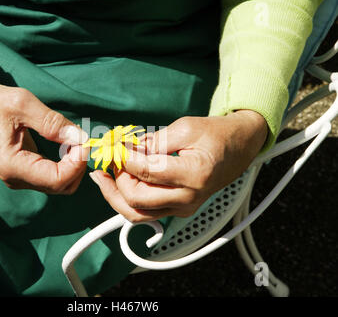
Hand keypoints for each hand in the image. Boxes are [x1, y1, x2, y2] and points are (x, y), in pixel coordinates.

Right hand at [0, 67, 88, 193]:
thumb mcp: (22, 104)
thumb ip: (51, 122)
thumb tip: (80, 137)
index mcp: (12, 165)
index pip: (57, 180)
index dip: (77, 164)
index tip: (83, 141)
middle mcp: (15, 178)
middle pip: (61, 187)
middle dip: (78, 166)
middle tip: (82, 140)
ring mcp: (19, 177)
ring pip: (59, 185)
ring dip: (74, 166)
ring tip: (74, 140)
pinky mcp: (24, 171)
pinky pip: (53, 176)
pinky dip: (66, 164)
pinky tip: (67, 145)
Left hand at [89, 110, 267, 221]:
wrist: (239, 147)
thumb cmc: (215, 134)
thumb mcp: (184, 127)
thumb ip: (153, 141)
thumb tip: (125, 149)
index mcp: (194, 174)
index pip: (146, 172)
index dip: (124, 159)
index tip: (113, 146)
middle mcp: (189, 197)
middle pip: (137, 199)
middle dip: (117, 179)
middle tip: (109, 160)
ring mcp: (184, 208)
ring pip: (137, 214)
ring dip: (116, 196)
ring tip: (103, 176)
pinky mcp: (179, 210)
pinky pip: (146, 213)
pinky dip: (128, 200)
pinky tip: (118, 183)